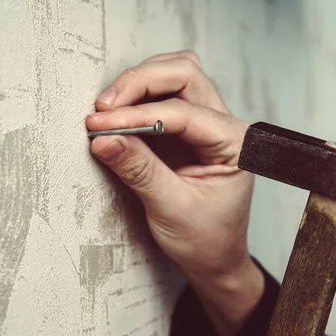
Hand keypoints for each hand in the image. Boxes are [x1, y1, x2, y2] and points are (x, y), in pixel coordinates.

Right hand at [86, 51, 263, 335]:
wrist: (214, 261)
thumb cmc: (205, 241)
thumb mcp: (170, 209)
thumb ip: (139, 170)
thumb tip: (104, 138)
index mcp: (235, 145)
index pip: (183, 112)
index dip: (138, 114)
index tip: (101, 124)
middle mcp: (225, 127)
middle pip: (184, 75)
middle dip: (140, 83)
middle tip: (103, 108)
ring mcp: (207, 125)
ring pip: (175, 77)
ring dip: (139, 84)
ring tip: (107, 110)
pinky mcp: (187, 132)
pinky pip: (164, 98)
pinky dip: (138, 100)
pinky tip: (117, 115)